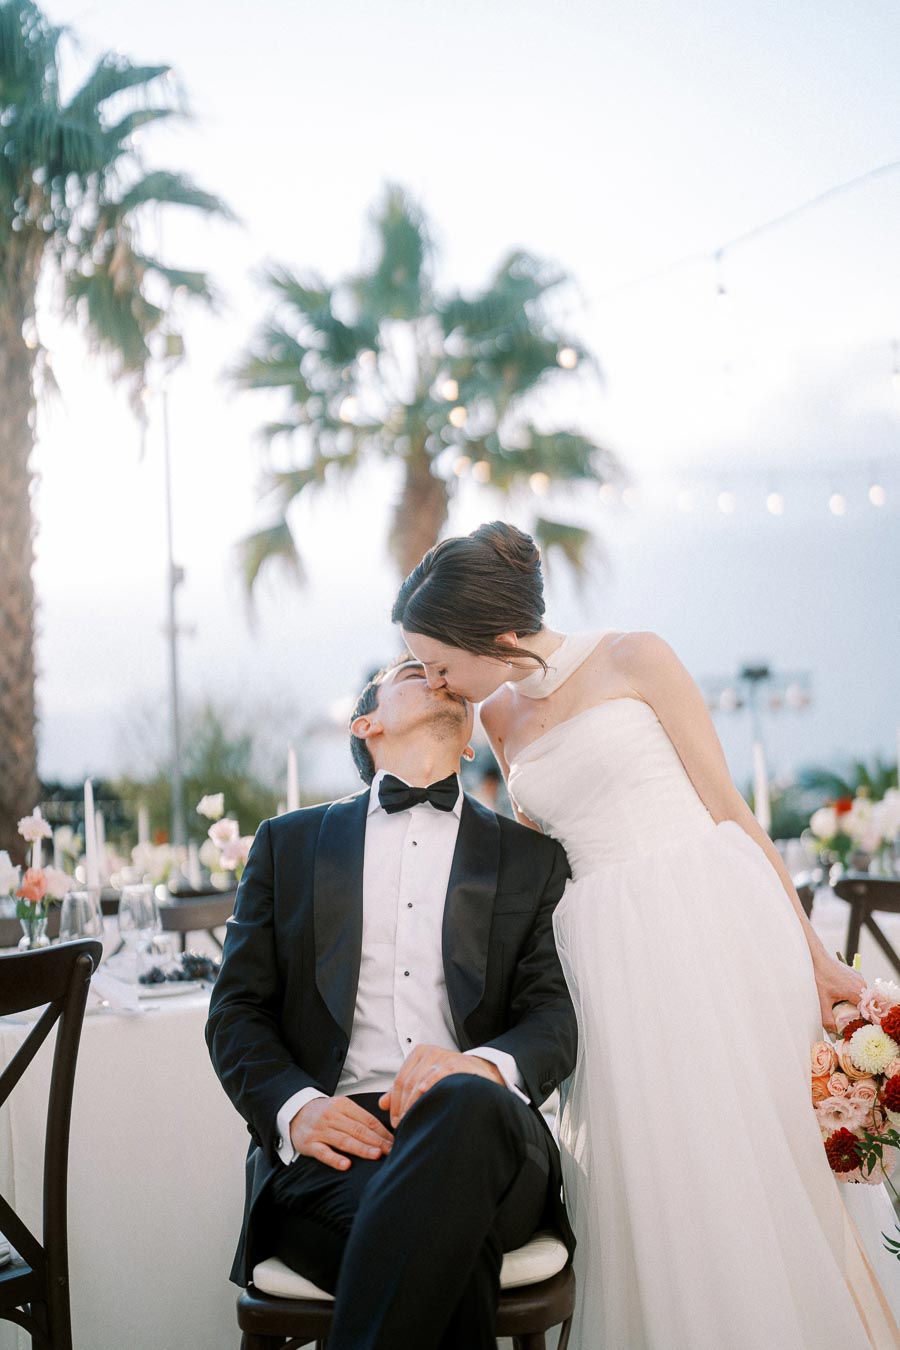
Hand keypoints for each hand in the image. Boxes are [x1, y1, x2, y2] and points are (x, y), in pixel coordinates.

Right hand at [289, 1096, 393, 1171]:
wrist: (295, 1112)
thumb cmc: (324, 1113)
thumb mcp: (342, 1108)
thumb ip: (359, 1118)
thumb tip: (384, 1133)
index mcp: (343, 1105)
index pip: (367, 1119)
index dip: (382, 1131)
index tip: (394, 1142)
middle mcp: (332, 1116)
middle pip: (358, 1130)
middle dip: (377, 1141)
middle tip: (391, 1151)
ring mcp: (320, 1130)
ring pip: (344, 1140)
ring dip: (361, 1148)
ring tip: (376, 1155)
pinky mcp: (309, 1143)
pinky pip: (323, 1152)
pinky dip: (335, 1159)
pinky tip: (346, 1165)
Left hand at [378, 1044, 502, 1127]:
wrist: (482, 1071)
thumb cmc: (450, 1078)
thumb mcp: (425, 1079)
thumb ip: (403, 1090)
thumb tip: (382, 1104)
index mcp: (418, 1054)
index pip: (400, 1081)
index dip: (395, 1104)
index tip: (396, 1122)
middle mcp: (429, 1052)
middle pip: (408, 1083)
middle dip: (403, 1107)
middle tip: (404, 1126)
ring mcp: (442, 1056)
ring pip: (419, 1082)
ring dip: (413, 1104)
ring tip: (414, 1121)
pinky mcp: (456, 1063)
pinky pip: (438, 1075)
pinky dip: (429, 1086)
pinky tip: (425, 1096)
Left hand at [813, 951, 865, 1032]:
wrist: (817, 958)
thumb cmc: (819, 977)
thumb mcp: (822, 1001)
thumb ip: (828, 1020)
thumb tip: (833, 1035)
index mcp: (857, 992)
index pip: (866, 1013)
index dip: (860, 1021)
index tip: (851, 1025)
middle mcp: (862, 984)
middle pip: (864, 1005)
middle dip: (855, 1013)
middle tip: (844, 1018)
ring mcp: (860, 978)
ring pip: (861, 997)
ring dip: (853, 1003)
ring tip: (840, 1006)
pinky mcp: (856, 974)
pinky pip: (858, 989)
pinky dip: (852, 994)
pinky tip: (840, 995)